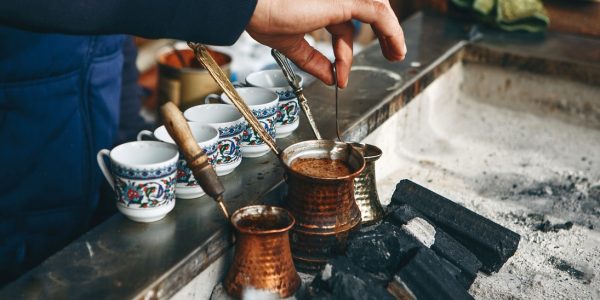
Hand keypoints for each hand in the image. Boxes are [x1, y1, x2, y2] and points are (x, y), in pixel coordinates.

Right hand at [247, 0, 406, 87]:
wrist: (252, 6)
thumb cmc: (262, 16)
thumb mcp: (292, 44)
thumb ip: (312, 60)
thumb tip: (329, 78)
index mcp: (319, 4)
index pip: (342, 29)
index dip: (343, 57)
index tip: (341, 79)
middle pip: (366, 14)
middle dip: (381, 35)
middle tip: (392, 55)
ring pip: (377, 10)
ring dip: (391, 33)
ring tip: (397, 54)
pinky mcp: (347, 0)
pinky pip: (379, 15)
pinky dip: (391, 32)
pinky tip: (396, 48)